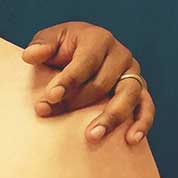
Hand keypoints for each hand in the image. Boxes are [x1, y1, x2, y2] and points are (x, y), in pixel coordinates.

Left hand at [22, 22, 154, 143]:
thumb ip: (42, 46)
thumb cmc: (64, 49)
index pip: (85, 62)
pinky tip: (131, 139)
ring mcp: (133, 73)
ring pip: (128, 96)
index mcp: (99, 38)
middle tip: (52, 115)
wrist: (82, 55)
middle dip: (76, 102)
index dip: (68, 80)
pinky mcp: (141, 91)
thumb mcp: (50, 41)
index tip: (50, 97)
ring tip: (92, 136)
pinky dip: (142, 123)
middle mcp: (121, 54)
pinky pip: (147, 107)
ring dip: (110, 117)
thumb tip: (31, 56)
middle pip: (102, 83)